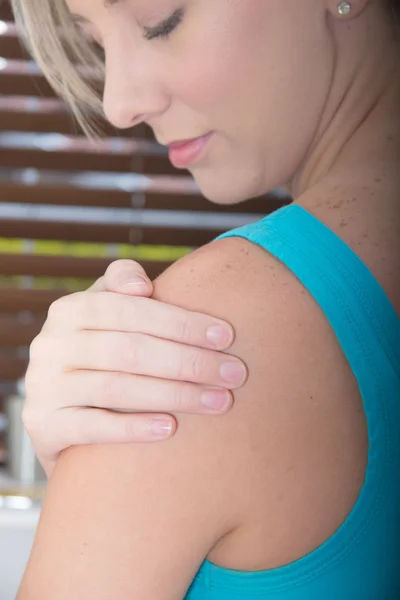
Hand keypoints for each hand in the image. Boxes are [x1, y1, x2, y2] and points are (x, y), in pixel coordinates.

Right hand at [23, 260, 246, 478]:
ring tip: (219, 402)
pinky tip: (171, 429)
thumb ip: (121, 287)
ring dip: (175, 394)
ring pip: (116, 388)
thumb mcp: (105, 315)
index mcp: (70, 309)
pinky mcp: (43, 426)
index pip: (131, 309)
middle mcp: (51, 343)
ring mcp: (43, 386)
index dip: (181, 322)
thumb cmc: (99, 354)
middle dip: (190, 361)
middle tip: (235, 374)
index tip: (227, 336)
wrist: (60, 412)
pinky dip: (133, 427)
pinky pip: (93, 427)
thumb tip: (142, 285)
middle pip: (129, 350)